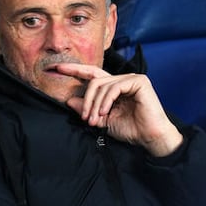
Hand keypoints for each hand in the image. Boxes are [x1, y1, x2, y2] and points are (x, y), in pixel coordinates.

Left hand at [55, 63, 182, 156]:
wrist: (149, 138)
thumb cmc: (129, 129)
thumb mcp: (101, 119)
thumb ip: (87, 109)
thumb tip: (69, 100)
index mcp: (113, 87)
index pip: (91, 74)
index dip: (74, 70)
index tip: (57, 68)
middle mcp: (121, 80)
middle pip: (94, 80)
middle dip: (86, 99)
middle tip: (85, 117)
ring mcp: (131, 79)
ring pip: (102, 85)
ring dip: (95, 104)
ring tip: (95, 119)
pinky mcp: (139, 82)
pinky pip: (114, 87)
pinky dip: (106, 101)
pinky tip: (105, 112)